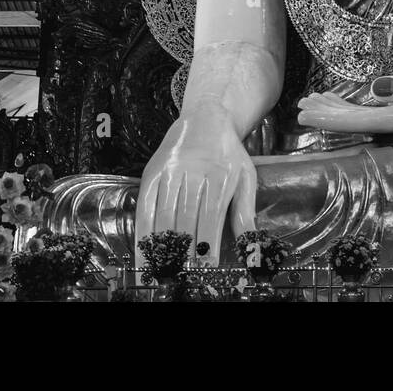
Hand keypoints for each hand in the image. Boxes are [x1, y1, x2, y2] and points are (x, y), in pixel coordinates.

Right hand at [135, 102, 257, 265]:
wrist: (205, 119)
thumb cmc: (228, 154)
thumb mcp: (245, 177)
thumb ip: (245, 212)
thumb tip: (250, 245)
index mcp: (219, 176)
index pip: (211, 216)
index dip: (207, 243)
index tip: (206, 265)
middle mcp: (193, 173)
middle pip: (186, 218)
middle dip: (185, 249)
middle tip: (184, 273)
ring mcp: (170, 172)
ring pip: (164, 214)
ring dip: (164, 244)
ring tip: (164, 268)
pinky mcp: (152, 173)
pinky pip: (145, 207)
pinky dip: (143, 232)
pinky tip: (144, 253)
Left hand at [296, 71, 392, 133]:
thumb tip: (374, 89)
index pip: (365, 119)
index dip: (335, 115)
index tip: (309, 109)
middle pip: (362, 124)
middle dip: (332, 114)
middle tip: (301, 107)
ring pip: (371, 122)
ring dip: (345, 112)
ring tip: (318, 103)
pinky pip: (385, 119)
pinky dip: (365, 111)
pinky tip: (354, 104)